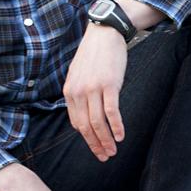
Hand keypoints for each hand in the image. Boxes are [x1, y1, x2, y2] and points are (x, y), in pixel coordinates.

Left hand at [64, 21, 129, 160]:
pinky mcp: (109, 85)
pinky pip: (112, 111)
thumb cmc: (94, 54)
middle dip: (95, 145)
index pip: (76, 123)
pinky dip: (116, 126)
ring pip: (98, 122)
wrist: (104, 33)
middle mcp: (78, 92)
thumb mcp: (79, 74)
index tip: (96, 149)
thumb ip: (79, 93)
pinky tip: (120, 136)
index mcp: (69, 92)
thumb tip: (85, 113)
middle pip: (86, 126)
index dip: (86, 139)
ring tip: (113, 151)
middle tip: (104, 157)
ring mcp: (93, 89)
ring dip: (106, 140)